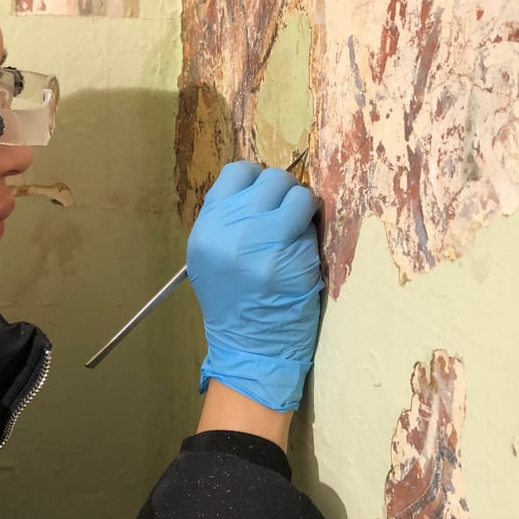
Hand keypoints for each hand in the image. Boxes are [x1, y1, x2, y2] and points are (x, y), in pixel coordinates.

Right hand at [186, 161, 323, 411]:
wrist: (247, 346)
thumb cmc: (230, 300)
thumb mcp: (209, 255)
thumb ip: (228, 218)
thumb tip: (261, 187)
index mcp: (207, 227)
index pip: (237, 172)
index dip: (256, 178)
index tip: (265, 195)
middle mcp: (232, 229)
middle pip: (271, 179)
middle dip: (284, 191)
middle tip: (287, 212)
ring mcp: (265, 243)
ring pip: (298, 195)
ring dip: (303, 207)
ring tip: (297, 228)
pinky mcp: (294, 259)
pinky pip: (311, 226)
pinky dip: (311, 233)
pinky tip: (302, 251)